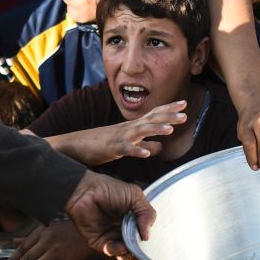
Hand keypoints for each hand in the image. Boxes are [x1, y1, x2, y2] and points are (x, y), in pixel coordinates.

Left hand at [2, 220, 93, 259]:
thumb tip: (14, 242)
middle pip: (27, 258)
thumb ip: (32, 236)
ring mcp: (56, 252)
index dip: (12, 259)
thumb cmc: (70, 230)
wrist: (92, 236)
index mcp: (43, 231)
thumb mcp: (50, 228)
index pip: (23, 247)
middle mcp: (48, 241)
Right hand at [62, 101, 187, 165]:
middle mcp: (128, 128)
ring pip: (140, 131)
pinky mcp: (110, 148)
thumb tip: (160, 146)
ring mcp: (119, 136)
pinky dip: (136, 151)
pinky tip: (146, 155)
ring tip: (170, 129)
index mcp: (132, 126)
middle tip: (185, 114)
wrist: (75, 145)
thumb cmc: (100, 144)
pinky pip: (125, 149)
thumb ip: (143, 145)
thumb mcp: (126, 145)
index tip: (184, 104)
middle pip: (151, 119)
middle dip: (168, 115)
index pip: (153, 114)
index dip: (169, 109)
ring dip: (155, 129)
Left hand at [63, 171, 155, 259]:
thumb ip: (146, 213)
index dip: (154, 252)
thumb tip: (147, 236)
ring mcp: (113, 239)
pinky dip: (118, 250)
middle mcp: (124, 232)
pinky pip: (113, 251)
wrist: (85, 191)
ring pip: (127, 254)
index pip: (147, 240)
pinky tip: (120, 245)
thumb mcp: (135, 196)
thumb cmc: (109, 189)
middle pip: (138, 253)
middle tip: (148, 258)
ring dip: (131, 253)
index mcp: (134, 222)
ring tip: (132, 246)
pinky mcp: (100, 243)